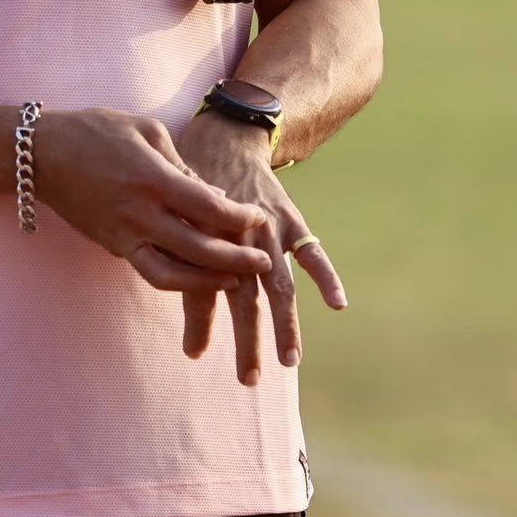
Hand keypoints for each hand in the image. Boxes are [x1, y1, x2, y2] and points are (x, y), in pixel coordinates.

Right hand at [35, 107, 272, 291]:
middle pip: (197, 249)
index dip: (239, 217)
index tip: (258, 217)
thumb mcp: (147, 131)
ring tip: (234, 281)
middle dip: (236, 259)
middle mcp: (138, 214)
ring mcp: (122, 235)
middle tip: (264, 262)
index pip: (208, 208)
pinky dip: (178, 278)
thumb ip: (182, 165)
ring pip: (170, 274)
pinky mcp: (112, 246)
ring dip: (207, 283)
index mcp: (152, 179)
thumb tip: (213, 197)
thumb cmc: (97, 132)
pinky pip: (150, 270)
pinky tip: (200, 276)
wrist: (42, 155)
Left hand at [177, 109, 348, 384]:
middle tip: (248, 380)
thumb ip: (184, 273)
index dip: (199, 325)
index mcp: (204, 239)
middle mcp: (236, 239)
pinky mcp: (290, 220)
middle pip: (244, 299)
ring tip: (290, 359)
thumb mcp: (179, 223)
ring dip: (284, 324)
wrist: (225, 136)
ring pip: (278, 285)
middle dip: (248, 341)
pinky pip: (312, 251)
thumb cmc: (192, 186)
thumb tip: (185, 337)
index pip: (202, 290)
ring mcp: (268, 231)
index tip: (195, 356)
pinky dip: (326, 276)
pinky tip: (337, 303)